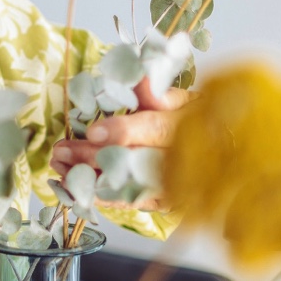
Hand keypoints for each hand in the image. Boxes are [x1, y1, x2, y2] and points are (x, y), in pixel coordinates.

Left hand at [51, 79, 194, 210]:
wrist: (221, 155)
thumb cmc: (196, 120)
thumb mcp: (182, 99)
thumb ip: (157, 92)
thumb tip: (140, 76)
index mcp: (186, 125)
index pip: (153, 129)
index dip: (123, 131)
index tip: (92, 130)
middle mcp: (182, 160)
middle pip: (134, 161)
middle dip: (93, 157)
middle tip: (60, 151)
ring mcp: (174, 187)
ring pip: (127, 186)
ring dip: (89, 178)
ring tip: (59, 169)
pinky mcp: (164, 203)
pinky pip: (129, 202)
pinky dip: (100, 196)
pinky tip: (75, 189)